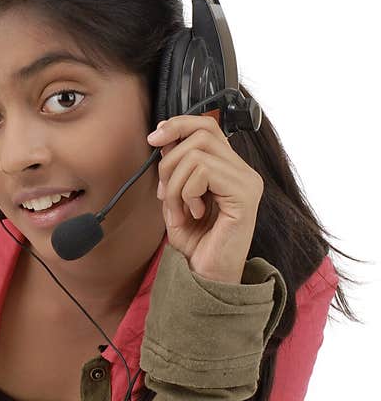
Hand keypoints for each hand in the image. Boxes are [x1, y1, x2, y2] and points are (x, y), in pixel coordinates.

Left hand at [146, 115, 262, 283]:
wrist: (207, 276)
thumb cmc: (196, 243)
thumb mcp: (175, 199)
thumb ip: (173, 170)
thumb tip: (163, 139)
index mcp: (229, 169)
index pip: (208, 126)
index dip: (178, 124)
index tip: (154, 138)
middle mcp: (243, 171)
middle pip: (201, 133)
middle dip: (169, 160)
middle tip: (164, 193)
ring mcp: (247, 181)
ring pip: (196, 153)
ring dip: (174, 184)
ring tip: (179, 210)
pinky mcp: (244, 194)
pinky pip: (203, 172)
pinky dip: (185, 192)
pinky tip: (194, 213)